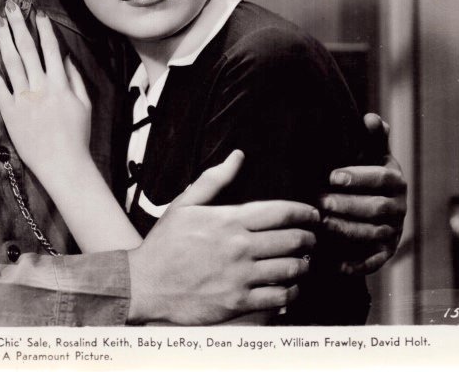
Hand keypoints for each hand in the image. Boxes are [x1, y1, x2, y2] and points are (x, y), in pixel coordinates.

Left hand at [0, 2, 92, 177]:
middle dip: (19, 25)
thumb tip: (65, 56)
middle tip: (11, 6)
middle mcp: (40, 88)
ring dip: (4, 40)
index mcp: (60, 85)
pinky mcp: (10, 113)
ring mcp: (23, 100)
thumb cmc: (77, 136)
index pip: (50, 49)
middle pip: (27, 50)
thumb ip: (74, 78)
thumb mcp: (84, 104)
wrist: (64, 165)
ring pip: (11, 63)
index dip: (44, 29)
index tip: (38, 13)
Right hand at [128, 151, 318, 323]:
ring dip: (303, 265)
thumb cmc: (164, 243)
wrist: (145, 283)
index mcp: (228, 220)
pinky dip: (292, 291)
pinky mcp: (239, 302)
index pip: (280, 212)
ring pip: (290, 269)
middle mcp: (238, 247)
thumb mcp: (185, 205)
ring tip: (303, 262)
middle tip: (311, 239)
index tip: (313, 214)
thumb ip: (214, 180)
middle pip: (292, 240)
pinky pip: (279, 297)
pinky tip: (290, 287)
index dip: (304, 212)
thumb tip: (237, 157)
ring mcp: (240, 276)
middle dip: (309, 238)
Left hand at [319, 113, 406, 274]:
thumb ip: (373, 138)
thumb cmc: (365, 175)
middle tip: (321, 201)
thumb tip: (371, 118)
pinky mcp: (385, 252)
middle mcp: (398, 207)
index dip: (359, 177)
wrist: (373, 207)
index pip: (381, 178)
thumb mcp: (371, 155)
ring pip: (373, 233)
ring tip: (322, 224)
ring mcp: (393, 231)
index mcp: (395, 181)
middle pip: (376, 208)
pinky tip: (336, 263)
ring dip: (347, 230)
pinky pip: (374, 261)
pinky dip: (357, 264)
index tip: (333, 176)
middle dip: (348, 205)